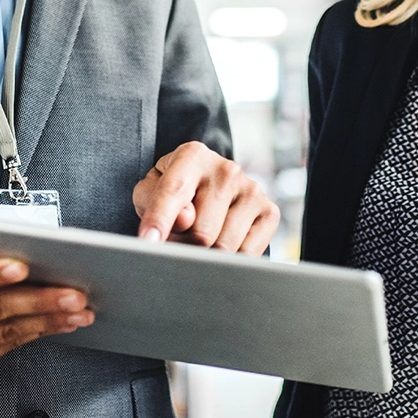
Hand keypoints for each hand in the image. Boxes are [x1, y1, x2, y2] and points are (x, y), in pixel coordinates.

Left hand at [133, 141, 279, 255]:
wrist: (211, 185)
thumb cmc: (176, 192)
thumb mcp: (151, 191)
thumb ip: (154, 203)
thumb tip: (185, 219)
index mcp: (192, 156)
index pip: (174, 192)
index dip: (159, 221)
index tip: (147, 243)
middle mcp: (227, 169)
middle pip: (200, 233)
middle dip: (185, 247)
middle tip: (178, 241)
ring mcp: (252, 190)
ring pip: (224, 247)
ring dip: (207, 255)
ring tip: (200, 241)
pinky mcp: (270, 211)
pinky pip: (248, 254)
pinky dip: (231, 260)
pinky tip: (222, 246)